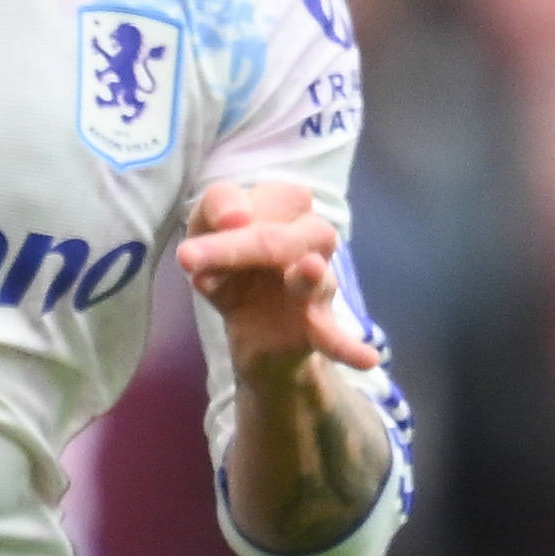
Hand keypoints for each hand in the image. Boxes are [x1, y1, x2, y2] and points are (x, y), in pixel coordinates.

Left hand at [182, 179, 380, 373]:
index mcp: (284, 210)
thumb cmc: (233, 273)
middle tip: (186, 258)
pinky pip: (335, 335)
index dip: (228, 210)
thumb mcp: (207, 242)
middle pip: (283, 236)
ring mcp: (318, 282)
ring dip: (306, 277)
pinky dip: (348, 346)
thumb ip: (211, 219)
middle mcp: (309, 239)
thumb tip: (232, 221)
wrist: (254, 334)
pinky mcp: (316, 324)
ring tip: (308, 270)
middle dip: (236, 245)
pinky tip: (367, 359)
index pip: (272, 196)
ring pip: (317, 274)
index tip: (188, 246)